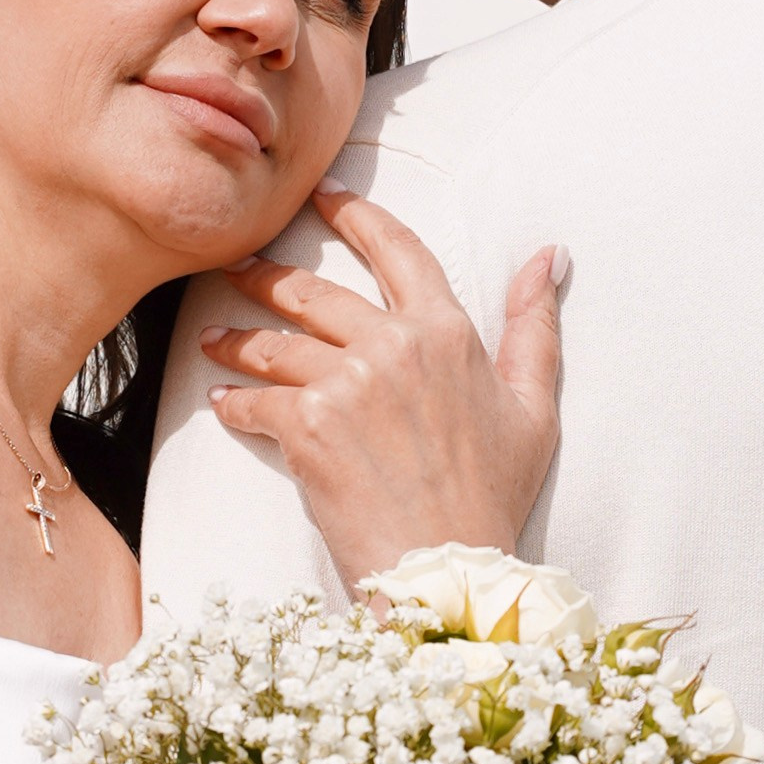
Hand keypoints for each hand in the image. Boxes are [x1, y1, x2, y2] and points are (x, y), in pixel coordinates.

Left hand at [199, 186, 561, 595]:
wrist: (448, 569)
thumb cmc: (493, 494)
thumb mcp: (532, 407)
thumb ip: (534, 326)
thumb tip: (550, 254)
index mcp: (446, 331)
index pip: (396, 249)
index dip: (356, 215)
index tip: (323, 194)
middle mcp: (394, 345)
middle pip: (313, 292)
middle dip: (265, 276)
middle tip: (236, 267)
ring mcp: (347, 383)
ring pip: (274, 344)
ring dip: (235, 339)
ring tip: (213, 340)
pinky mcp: (309, 426)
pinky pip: (257, 402)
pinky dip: (235, 402)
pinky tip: (222, 404)